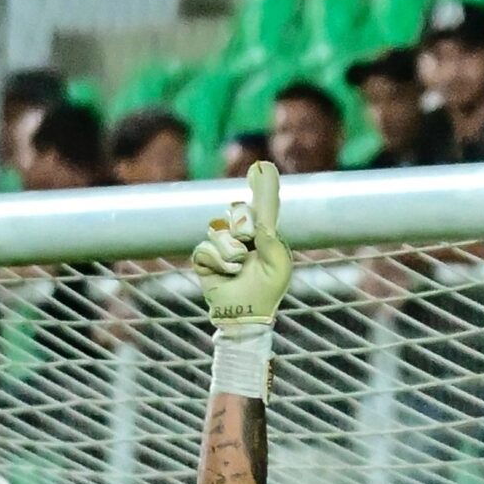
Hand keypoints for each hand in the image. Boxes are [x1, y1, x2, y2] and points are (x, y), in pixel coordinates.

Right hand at [192, 159, 292, 328]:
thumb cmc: (267, 292)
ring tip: (239, 269)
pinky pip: (206, 248)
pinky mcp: (205, 258)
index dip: (262, 187)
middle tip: (248, 250)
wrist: (246, 316)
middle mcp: (241, 236)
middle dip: (243, 228)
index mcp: (263, 235)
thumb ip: (271, 239)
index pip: (261, 207)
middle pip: (237, 213)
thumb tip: (258, 220)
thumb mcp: (278, 265)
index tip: (261, 167)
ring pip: (220, 231)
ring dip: (231, 252)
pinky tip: (227, 274)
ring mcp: (222, 246)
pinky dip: (218, 262)